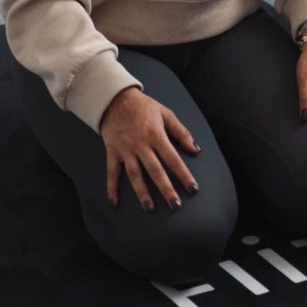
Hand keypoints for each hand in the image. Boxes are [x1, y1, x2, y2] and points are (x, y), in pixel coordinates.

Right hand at [99, 86, 201, 211]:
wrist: (115, 98)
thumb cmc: (144, 106)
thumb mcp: (166, 114)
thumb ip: (181, 132)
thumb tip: (195, 150)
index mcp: (156, 135)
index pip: (173, 158)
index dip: (183, 174)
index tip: (193, 188)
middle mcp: (141, 145)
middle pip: (155, 170)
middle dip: (166, 189)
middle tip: (175, 205)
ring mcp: (125, 149)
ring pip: (134, 175)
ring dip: (142, 192)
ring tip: (149, 208)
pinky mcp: (112, 151)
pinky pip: (111, 172)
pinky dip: (111, 187)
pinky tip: (114, 202)